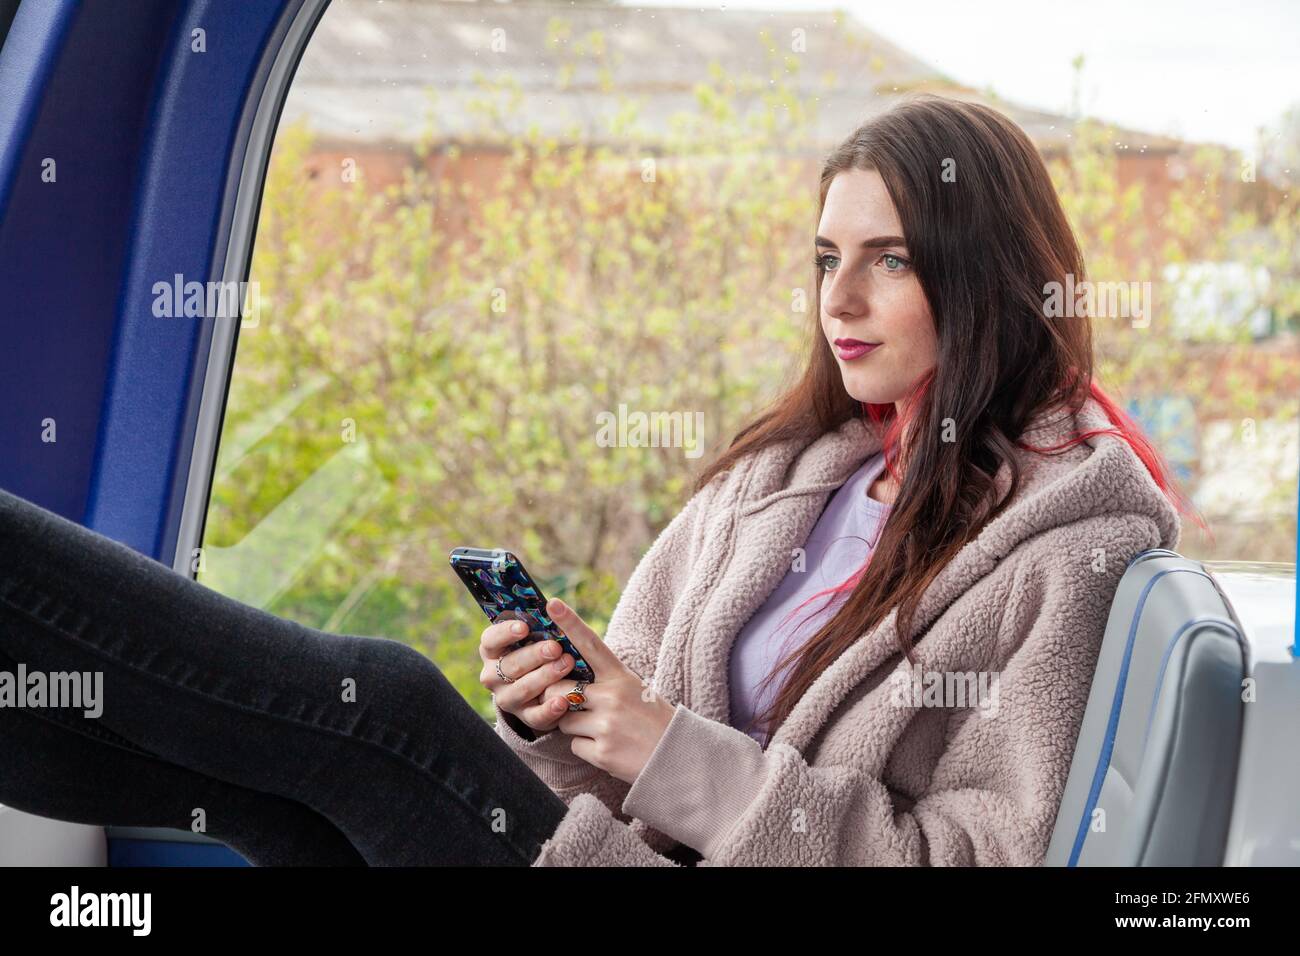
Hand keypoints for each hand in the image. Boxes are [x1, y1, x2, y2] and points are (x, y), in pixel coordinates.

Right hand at [478, 609, 577, 734]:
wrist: (549, 687)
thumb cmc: (542, 653)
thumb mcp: (538, 638)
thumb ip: (541, 625)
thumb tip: (555, 604)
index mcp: (493, 651)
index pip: (490, 640)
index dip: (505, 633)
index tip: (524, 627)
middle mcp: (494, 676)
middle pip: (509, 665)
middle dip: (533, 655)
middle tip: (555, 647)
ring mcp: (508, 698)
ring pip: (522, 689)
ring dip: (544, 677)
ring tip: (566, 665)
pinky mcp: (525, 718)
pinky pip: (535, 716)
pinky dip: (549, 709)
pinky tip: (563, 701)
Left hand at [542, 598, 677, 784]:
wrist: (678, 758)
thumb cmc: (653, 720)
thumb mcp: (635, 690)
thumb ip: (604, 682)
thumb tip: (567, 679)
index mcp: (621, 676)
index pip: (591, 645)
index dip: (570, 623)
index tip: (552, 604)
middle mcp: (612, 697)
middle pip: (560, 689)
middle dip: (558, 698)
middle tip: (574, 705)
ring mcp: (606, 725)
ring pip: (563, 720)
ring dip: (574, 726)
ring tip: (602, 729)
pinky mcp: (602, 752)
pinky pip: (574, 745)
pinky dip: (586, 747)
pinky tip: (608, 748)